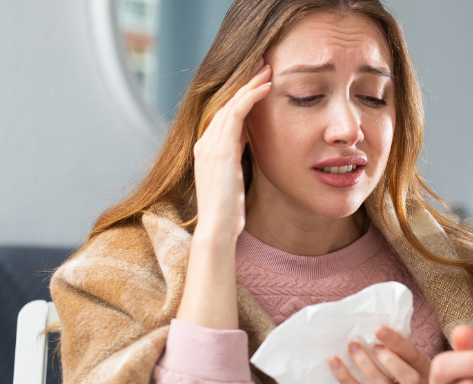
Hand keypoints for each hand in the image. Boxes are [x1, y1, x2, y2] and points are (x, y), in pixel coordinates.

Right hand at [191, 61, 271, 240]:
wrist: (217, 229)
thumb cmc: (228, 212)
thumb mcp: (233, 178)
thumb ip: (236, 157)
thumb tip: (247, 141)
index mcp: (206, 149)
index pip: (224, 114)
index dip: (241, 96)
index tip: (258, 81)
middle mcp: (204, 143)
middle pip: (226, 103)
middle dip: (245, 83)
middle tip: (263, 64)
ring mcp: (209, 145)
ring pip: (231, 104)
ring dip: (250, 84)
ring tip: (268, 68)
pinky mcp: (219, 150)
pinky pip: (235, 115)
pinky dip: (250, 98)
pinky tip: (265, 87)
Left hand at [329, 327, 431, 383]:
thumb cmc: (394, 372)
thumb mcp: (403, 359)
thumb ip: (397, 346)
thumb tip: (376, 321)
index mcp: (424, 373)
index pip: (415, 357)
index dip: (399, 343)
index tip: (380, 330)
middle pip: (408, 378)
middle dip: (391, 360)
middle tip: (374, 345)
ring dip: (365, 364)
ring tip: (352, 347)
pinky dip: (345, 377)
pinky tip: (334, 362)